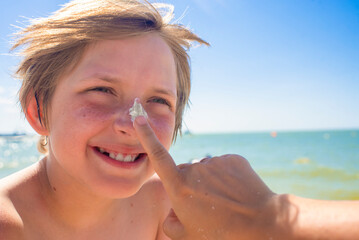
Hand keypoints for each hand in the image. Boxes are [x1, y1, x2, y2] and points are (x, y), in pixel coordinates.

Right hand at [133, 116, 278, 239]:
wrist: (262, 223)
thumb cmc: (221, 234)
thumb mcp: (187, 237)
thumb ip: (170, 224)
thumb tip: (173, 212)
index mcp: (180, 187)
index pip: (158, 157)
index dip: (147, 137)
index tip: (140, 119)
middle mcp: (195, 170)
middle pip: (186, 173)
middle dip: (190, 186)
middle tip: (206, 207)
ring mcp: (215, 162)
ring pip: (206, 170)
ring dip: (210, 182)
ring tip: (225, 201)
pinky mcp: (233, 159)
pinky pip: (223, 166)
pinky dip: (226, 177)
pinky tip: (236, 192)